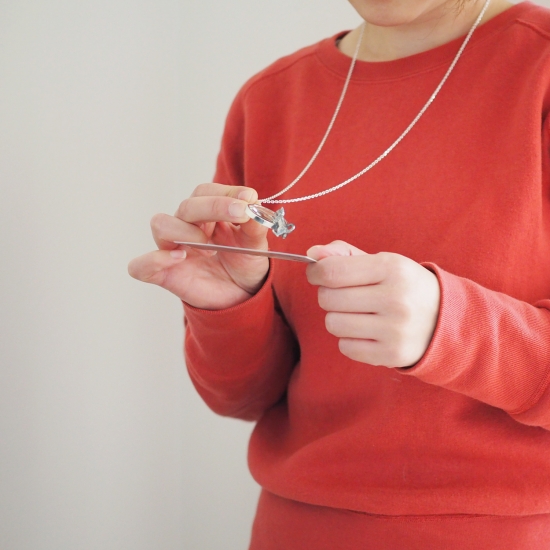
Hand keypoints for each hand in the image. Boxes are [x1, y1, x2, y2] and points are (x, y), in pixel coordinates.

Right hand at [128, 184, 268, 309]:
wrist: (242, 295)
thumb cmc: (244, 264)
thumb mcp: (256, 244)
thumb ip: (255, 226)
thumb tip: (255, 207)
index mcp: (207, 214)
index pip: (205, 192)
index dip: (225, 192)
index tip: (249, 197)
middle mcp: (186, 227)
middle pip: (187, 206)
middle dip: (214, 207)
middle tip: (240, 213)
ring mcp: (172, 249)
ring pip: (160, 225)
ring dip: (186, 231)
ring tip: (209, 248)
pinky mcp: (164, 274)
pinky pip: (141, 265)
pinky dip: (154, 260)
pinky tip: (180, 258)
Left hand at [306, 241, 440, 367]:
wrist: (447, 320)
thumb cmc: (404, 286)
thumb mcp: (382, 262)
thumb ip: (344, 255)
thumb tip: (312, 254)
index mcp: (391, 268)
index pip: (331, 272)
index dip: (315, 273)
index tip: (317, 274)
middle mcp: (395, 298)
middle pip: (328, 298)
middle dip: (329, 295)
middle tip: (345, 295)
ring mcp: (394, 329)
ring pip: (333, 324)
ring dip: (338, 318)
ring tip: (358, 314)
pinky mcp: (392, 354)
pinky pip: (345, 347)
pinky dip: (350, 340)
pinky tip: (367, 332)